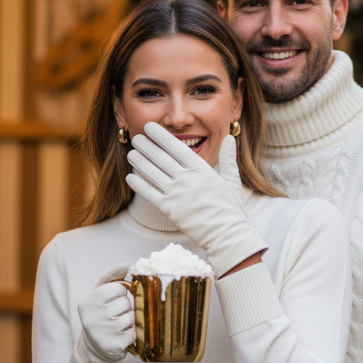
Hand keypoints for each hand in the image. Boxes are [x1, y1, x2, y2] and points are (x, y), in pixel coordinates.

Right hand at [76, 265, 133, 362]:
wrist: (95, 348)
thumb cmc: (100, 315)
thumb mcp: (99, 295)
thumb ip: (111, 278)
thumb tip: (124, 265)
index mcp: (87, 302)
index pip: (118, 288)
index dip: (122, 293)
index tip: (115, 299)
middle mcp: (92, 318)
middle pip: (126, 302)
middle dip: (127, 307)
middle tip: (117, 314)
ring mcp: (102, 333)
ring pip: (132, 317)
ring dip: (131, 320)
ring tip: (121, 324)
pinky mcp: (114, 346)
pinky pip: (136, 333)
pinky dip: (134, 333)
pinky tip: (124, 335)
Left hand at [126, 123, 265, 275]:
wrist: (227, 235)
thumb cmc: (231, 209)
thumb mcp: (232, 180)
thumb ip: (228, 158)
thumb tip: (230, 138)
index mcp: (201, 169)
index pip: (176, 147)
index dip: (160, 136)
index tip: (150, 128)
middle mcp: (186, 179)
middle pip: (160, 158)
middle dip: (146, 146)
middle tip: (136, 138)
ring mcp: (177, 194)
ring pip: (152, 173)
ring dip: (139, 162)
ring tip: (131, 154)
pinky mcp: (170, 210)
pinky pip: (150, 194)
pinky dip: (139, 184)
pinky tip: (130, 177)